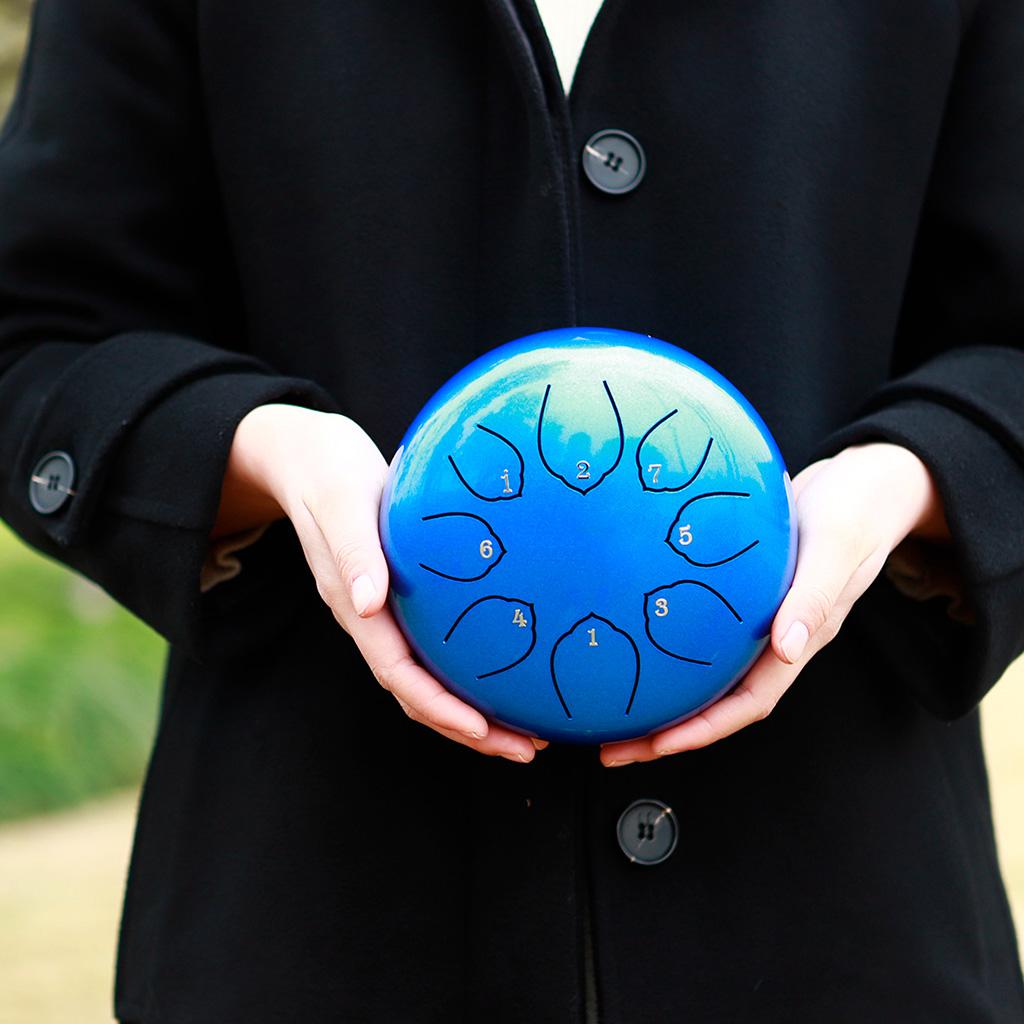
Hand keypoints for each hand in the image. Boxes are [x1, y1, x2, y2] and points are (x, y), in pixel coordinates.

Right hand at [216, 404, 540, 762]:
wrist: (307, 455)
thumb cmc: (326, 471)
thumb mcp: (340, 502)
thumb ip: (353, 550)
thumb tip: (368, 603)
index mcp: (354, 603)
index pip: (397, 672)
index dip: (439, 708)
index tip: (483, 730)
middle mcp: (368, 617)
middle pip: (417, 692)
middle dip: (468, 729)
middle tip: (527, 748)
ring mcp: (381, 610)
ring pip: (425, 679)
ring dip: (471, 711)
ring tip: (525, 731)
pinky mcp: (397, 595)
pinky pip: (431, 649)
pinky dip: (465, 675)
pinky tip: (503, 675)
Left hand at [600, 442, 950, 766]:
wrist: (865, 478)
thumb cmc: (856, 510)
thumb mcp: (837, 548)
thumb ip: (813, 598)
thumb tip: (787, 650)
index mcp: (801, 639)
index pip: (748, 703)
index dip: (703, 730)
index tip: (656, 746)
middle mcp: (776, 638)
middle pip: (717, 700)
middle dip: (667, 730)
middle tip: (612, 747)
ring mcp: (759, 618)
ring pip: (706, 672)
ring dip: (663, 695)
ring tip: (612, 712)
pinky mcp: (744, 593)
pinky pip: (703, 633)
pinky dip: (670, 649)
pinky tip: (633, 642)